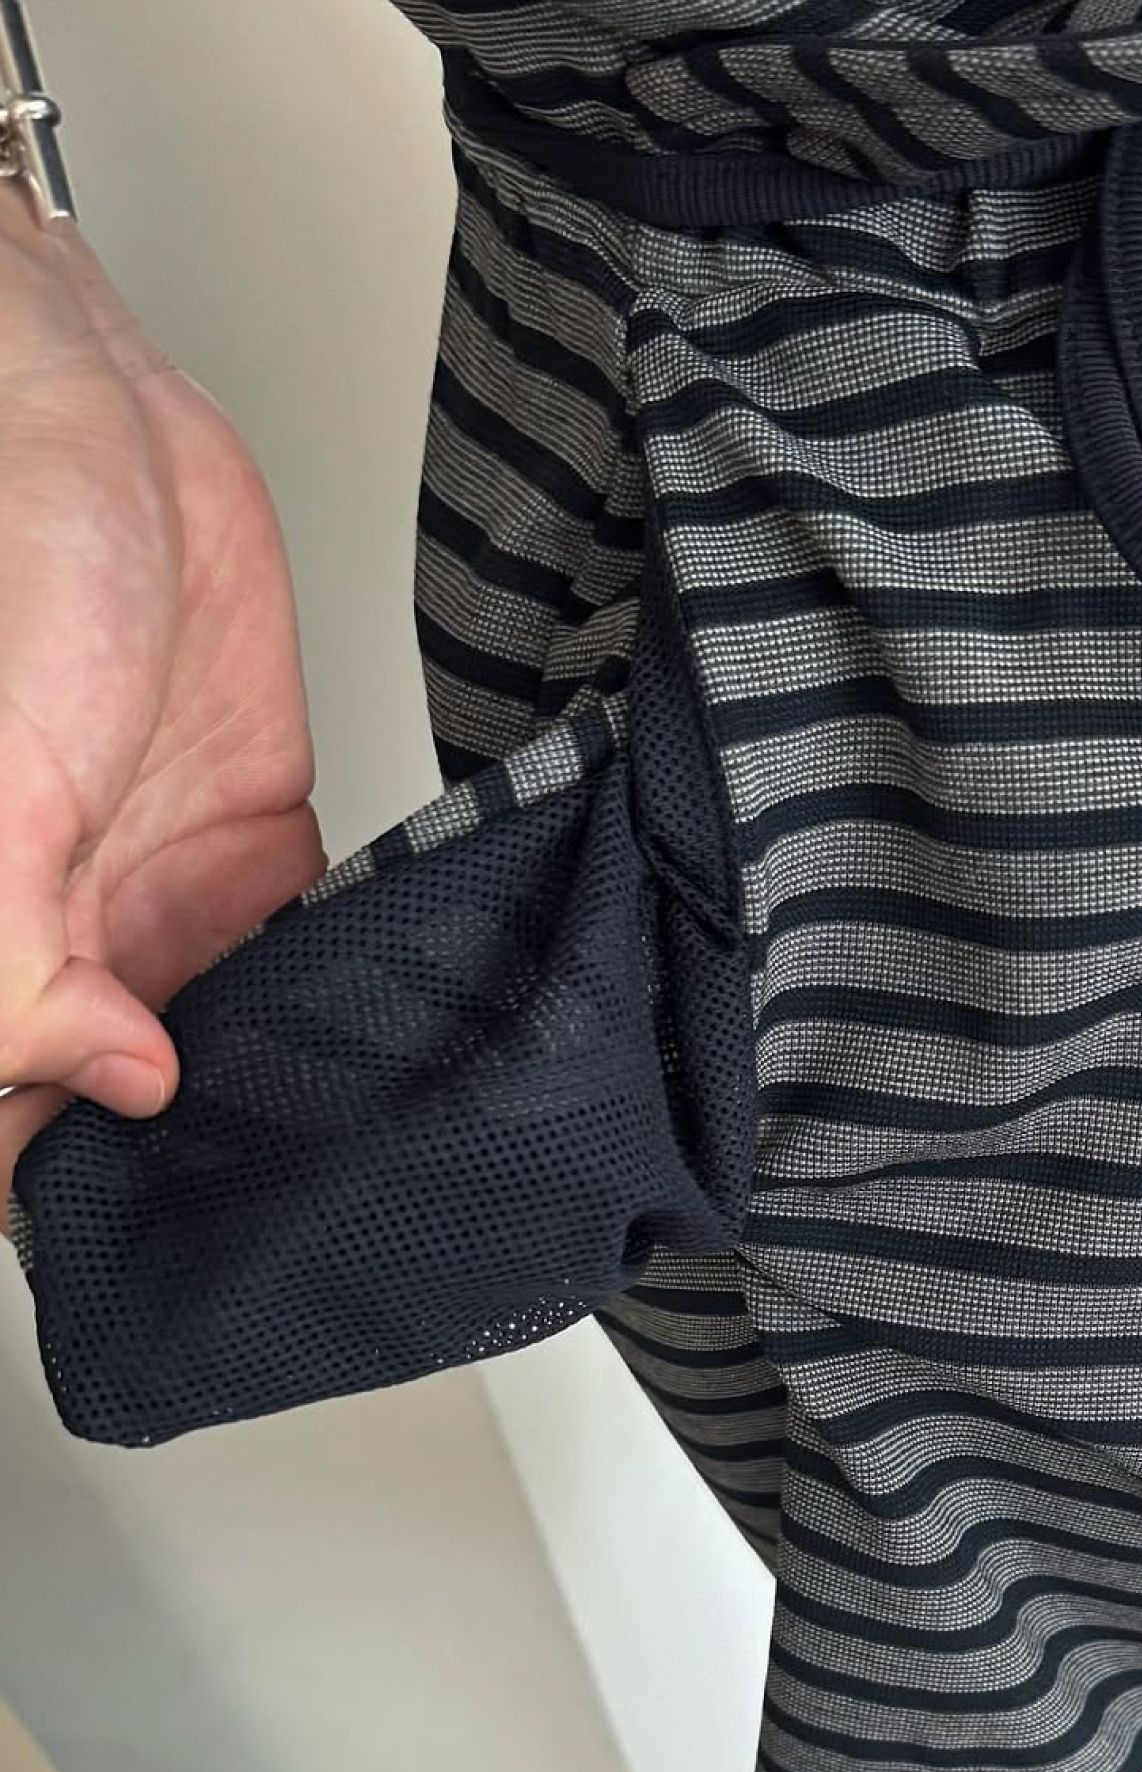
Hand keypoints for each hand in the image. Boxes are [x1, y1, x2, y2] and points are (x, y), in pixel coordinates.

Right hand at [0, 191, 325, 1221]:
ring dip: (274, 1098)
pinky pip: (293, 950)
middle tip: (281, 1236)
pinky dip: (333, 1000)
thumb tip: (114, 1087)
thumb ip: (19, 964)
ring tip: (349, 1170)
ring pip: (214, 1042)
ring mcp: (152, 892)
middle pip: (113, 1101)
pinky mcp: (248, 838)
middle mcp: (58, 935)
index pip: (7, 1114)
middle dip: (187, 1168)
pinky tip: (384, 1050)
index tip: (144, 1262)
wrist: (89, 420)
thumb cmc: (9, 568)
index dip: (60, 1192)